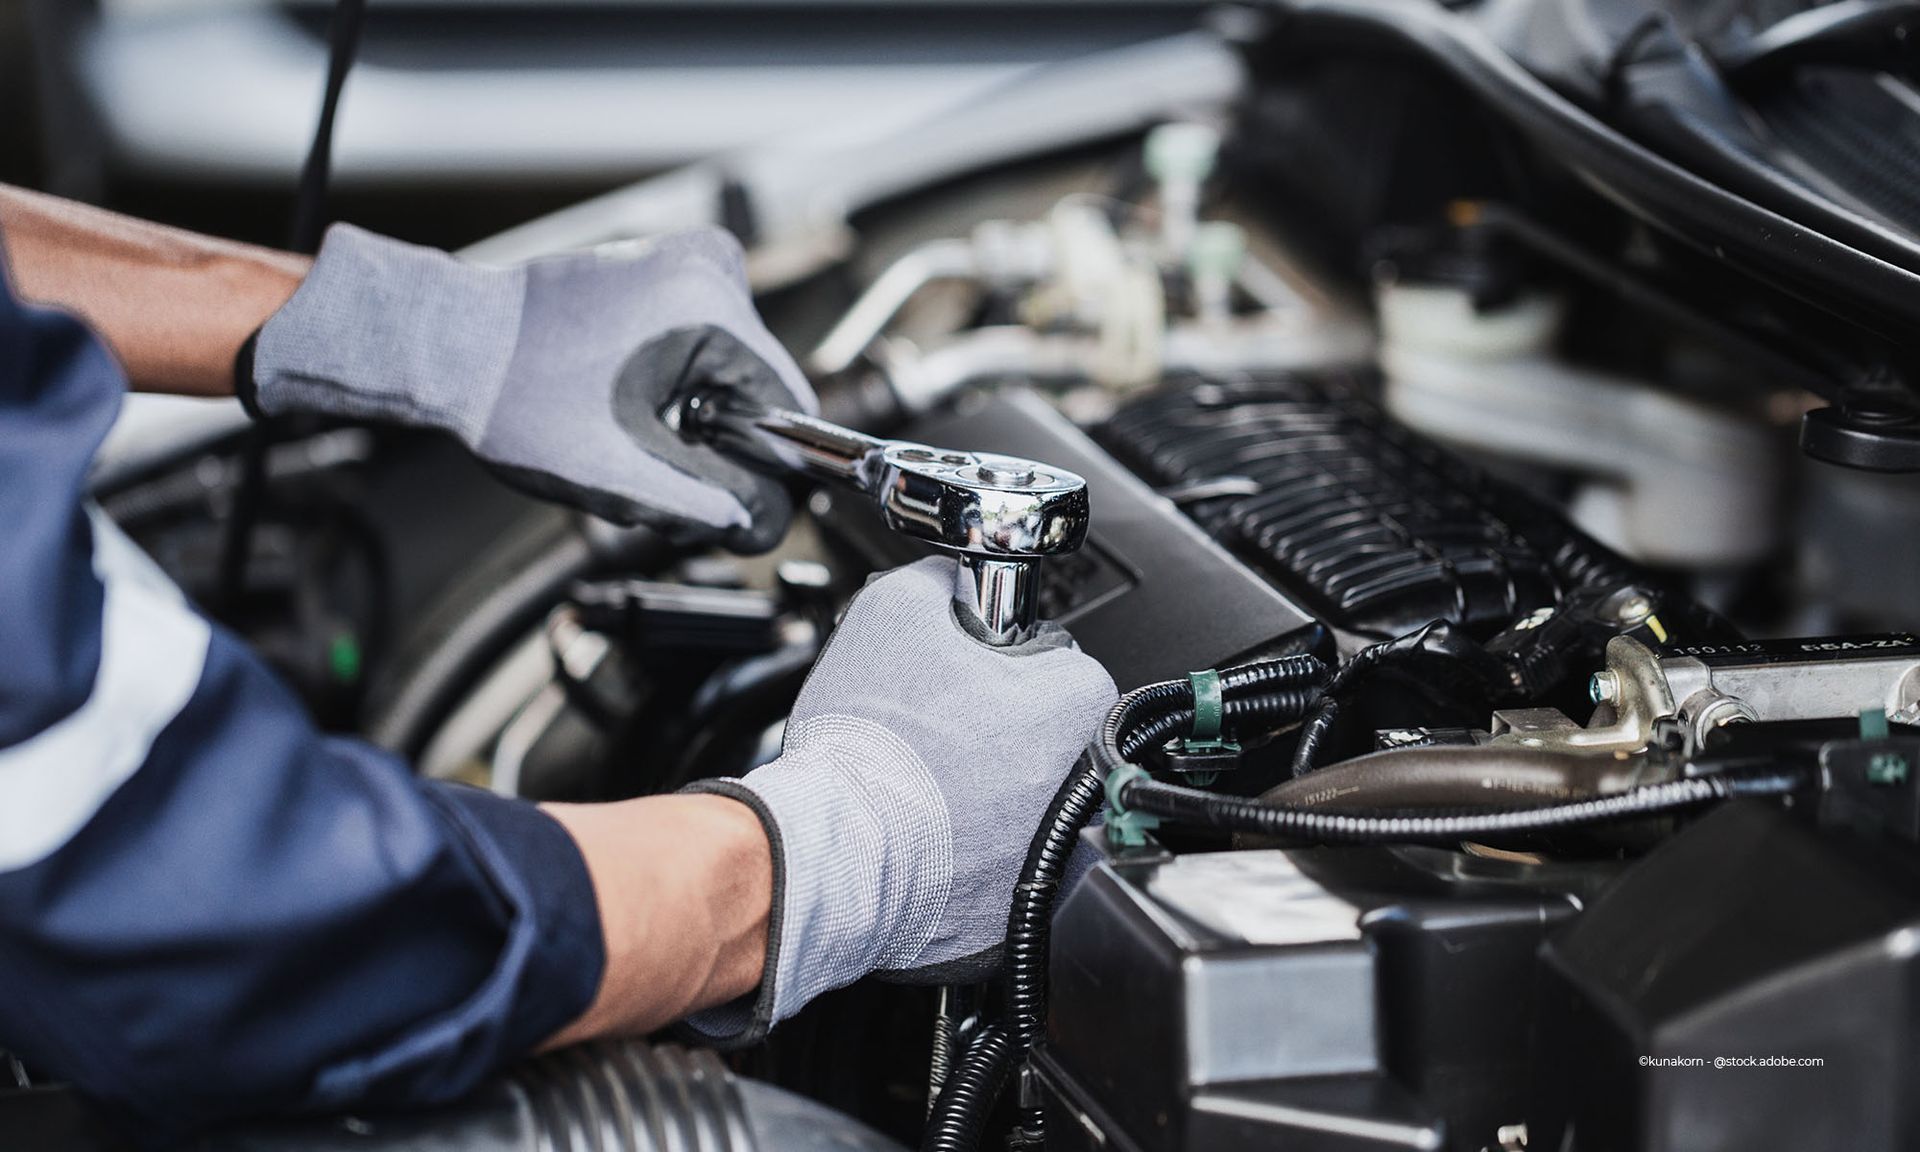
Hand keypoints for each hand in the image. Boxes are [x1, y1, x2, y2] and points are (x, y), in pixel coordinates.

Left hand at [245, 225, 814, 552]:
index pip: (791, 407)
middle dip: (726, 443)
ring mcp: (687, 259)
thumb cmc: (515, 401)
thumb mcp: (621, 475)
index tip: (730, 501)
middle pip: (762, 389)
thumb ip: (708, 505)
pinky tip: (630, 402)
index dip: (771, 468)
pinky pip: (708, 344)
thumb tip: (767, 525)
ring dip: (703, 419)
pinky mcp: (667, 267)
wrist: (450, 345)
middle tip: (660, 471)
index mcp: (710, 309)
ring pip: (736, 372)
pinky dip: (683, 385)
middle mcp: (710, 267)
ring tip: (634, 434)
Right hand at [684, 557, 1117, 1042]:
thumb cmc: (870, 745)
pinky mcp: (1020, 904)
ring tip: (925, 778)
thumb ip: (937, 580)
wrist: (838, 852)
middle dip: (996, 723)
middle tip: (937, 725)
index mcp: (1075, 701)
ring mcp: (1059, 850)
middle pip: (1046, 731)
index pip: (1058, 659)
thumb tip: (948, 579)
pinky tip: (926, 829)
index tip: (965, 670)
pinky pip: (1002, 859)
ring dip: (986, 786)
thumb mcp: (893, 609)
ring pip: (1025, 797)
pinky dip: (970, 846)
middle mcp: (1086, 780)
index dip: (1001, 657)